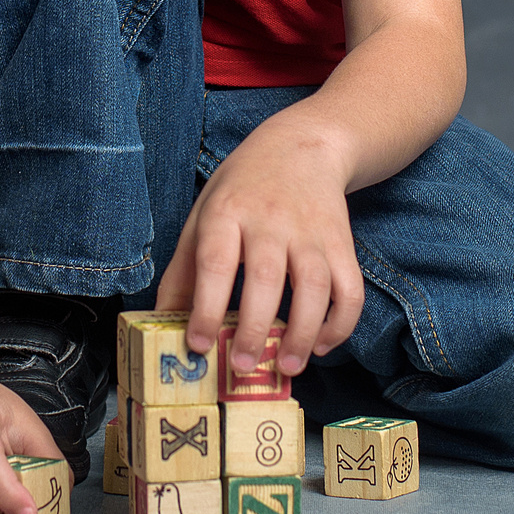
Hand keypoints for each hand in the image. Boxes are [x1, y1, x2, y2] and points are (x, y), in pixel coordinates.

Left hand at [153, 113, 366, 379]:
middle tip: (241, 365)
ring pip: (315, 285)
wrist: (302, 146)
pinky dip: (341, 322)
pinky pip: (351, 288)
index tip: (198, 344)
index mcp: (227, 212)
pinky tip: (323, 344)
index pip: (215, 262)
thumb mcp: (203, 214)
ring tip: (287, 366)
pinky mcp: (343, 243)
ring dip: (303, 331)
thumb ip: (184, 269)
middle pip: (266, 277)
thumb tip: (163, 321)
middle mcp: (271, 220)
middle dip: (253, 326)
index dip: (205, 305)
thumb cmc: (243, 189)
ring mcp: (311, 232)